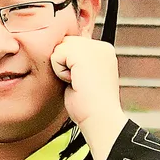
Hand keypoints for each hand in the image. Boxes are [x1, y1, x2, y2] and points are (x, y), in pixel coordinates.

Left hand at [51, 36, 127, 159]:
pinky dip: (60, 71)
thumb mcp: (81, 76)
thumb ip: (74, 61)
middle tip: (77, 81)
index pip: (72, 44)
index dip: (67, 63)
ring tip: (76, 81)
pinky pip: (56, 56)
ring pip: (59, 48)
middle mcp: (101, 46)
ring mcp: (94, 48)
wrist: (99, 117)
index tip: (79, 80)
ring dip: (61, 68)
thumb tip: (58, 51)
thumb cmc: (88, 105)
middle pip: (64, 43)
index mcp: (103, 51)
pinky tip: (74, 81)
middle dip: (63, 64)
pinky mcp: (84, 54)